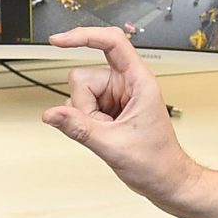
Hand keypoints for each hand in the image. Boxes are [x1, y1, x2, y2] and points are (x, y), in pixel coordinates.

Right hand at [42, 29, 217, 217]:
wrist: (165, 181)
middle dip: (84, 105)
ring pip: (80, 94)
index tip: (59, 41)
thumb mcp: (113, 145)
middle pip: (84, 76)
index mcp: (139, 81)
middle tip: (101, 127)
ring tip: (107, 133)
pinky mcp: (109, 108)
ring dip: (85, 116)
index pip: (111, 43)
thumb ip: (78, 128)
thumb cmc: (157, 162)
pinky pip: (82, 107)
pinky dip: (85, 121)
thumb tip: (51, 114)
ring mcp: (117, 96)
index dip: (83, 36)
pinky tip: (102, 134)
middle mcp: (127, 84)